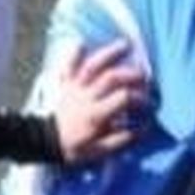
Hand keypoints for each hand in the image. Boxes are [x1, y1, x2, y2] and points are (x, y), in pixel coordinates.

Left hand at [54, 41, 148, 162]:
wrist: (44, 142)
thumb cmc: (74, 147)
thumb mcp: (100, 151)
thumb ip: (122, 140)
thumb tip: (144, 129)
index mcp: (96, 113)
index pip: (123, 98)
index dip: (139, 98)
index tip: (149, 103)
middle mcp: (87, 96)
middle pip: (112, 77)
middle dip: (131, 73)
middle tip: (145, 76)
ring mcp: (75, 88)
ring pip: (93, 66)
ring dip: (109, 53)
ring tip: (125, 45)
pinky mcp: (65, 85)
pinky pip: (68, 66)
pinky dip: (73, 54)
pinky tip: (82, 43)